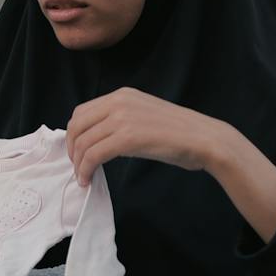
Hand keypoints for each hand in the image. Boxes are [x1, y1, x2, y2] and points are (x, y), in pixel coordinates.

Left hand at [65, 88, 229, 184]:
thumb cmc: (179, 134)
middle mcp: (119, 102)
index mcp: (122, 95)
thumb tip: (97, 138)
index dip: (74, 135)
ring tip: (83, 177)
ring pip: (83, 142)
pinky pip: (93, 155)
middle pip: (76, 126)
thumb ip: (120, 120)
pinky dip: (86, 170)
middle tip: (78, 167)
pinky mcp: (127, 137)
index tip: (78, 153)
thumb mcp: (143, 116)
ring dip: (78, 164)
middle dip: (72, 149)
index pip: (82, 112)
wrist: (204, 139)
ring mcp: (122, 118)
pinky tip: (89, 180)